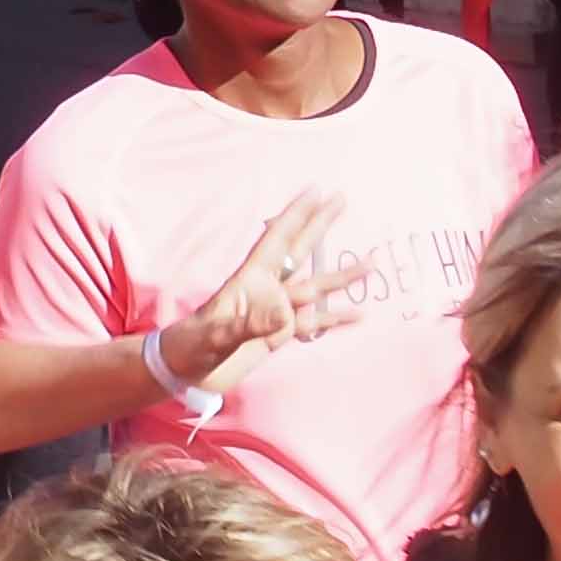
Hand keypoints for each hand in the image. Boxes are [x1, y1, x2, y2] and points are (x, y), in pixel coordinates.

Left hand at [160, 189, 378, 392]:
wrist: (189, 370)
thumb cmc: (194, 346)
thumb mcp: (219, 335)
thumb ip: (251, 324)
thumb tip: (285, 314)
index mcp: (250, 279)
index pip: (278, 238)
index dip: (296, 214)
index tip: (315, 191)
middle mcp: (268, 289)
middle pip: (300, 250)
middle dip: (320, 224)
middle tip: (341, 199)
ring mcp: (277, 311)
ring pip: (315, 287)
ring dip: (343, 276)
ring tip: (372, 264)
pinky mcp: (281, 334)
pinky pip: (315, 324)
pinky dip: (336, 319)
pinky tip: (359, 315)